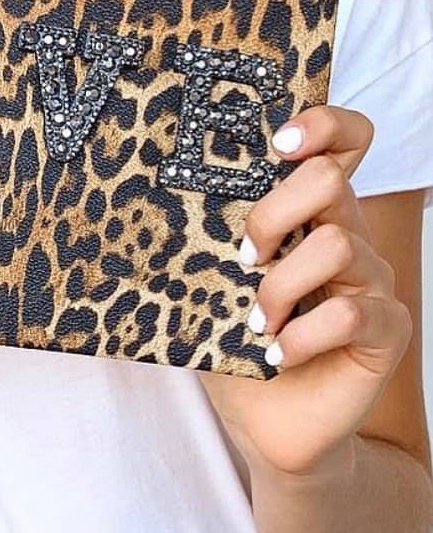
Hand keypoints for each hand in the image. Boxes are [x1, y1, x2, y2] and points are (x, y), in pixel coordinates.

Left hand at [199, 106, 411, 477]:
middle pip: (329, 181)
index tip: (280, 143)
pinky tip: (278, 354)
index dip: (323, 126)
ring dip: (279, 288)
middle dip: (274, 215)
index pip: (341, 144)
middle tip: (246, 259)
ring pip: (335, 246)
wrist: (262, 417)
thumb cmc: (232, 339)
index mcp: (305, 214)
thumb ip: (211, 238)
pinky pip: (350, 311)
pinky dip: (301, 335)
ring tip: (256, 322)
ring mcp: (370, 280)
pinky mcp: (385, 329)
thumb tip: (159, 194)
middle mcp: (343, 234)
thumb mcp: (213, 279)